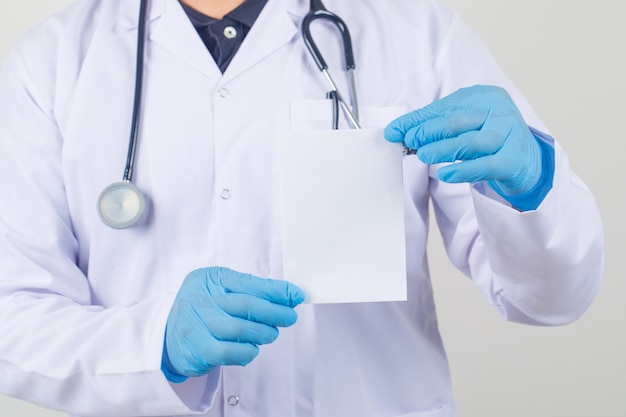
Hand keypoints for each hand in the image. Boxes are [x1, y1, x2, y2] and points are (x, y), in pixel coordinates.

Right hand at [161, 267, 304, 381]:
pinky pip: (228, 352)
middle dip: (275, 312)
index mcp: (209, 278)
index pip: (249, 283)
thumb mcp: (222, 290)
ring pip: (240, 329)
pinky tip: (252, 349)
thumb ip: (252, 291)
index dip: (276, 291)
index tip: (295, 295)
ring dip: (263, 333)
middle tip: (289, 317)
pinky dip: (247, 351)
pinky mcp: (196, 349)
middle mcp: (200, 298)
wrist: (168, 335)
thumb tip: (289, 295)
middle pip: (247, 305)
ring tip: (270, 333)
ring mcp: (195, 324)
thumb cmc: (204, 310)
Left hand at [384, 85, 547, 201]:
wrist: (528, 161)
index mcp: (485, 97)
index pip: (445, 108)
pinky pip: (485, 165)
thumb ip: (435, 124)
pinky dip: (463, 170)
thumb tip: (399, 130)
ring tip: (422, 155)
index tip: (395, 130)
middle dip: (428, 131)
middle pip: (457, 121)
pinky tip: (445, 175)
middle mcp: (499, 112)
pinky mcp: (513, 160)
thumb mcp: (465, 126)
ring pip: (470, 142)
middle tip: (408, 140)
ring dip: (443, 149)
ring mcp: (509, 135)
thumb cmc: (489, 138)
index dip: (418, 119)